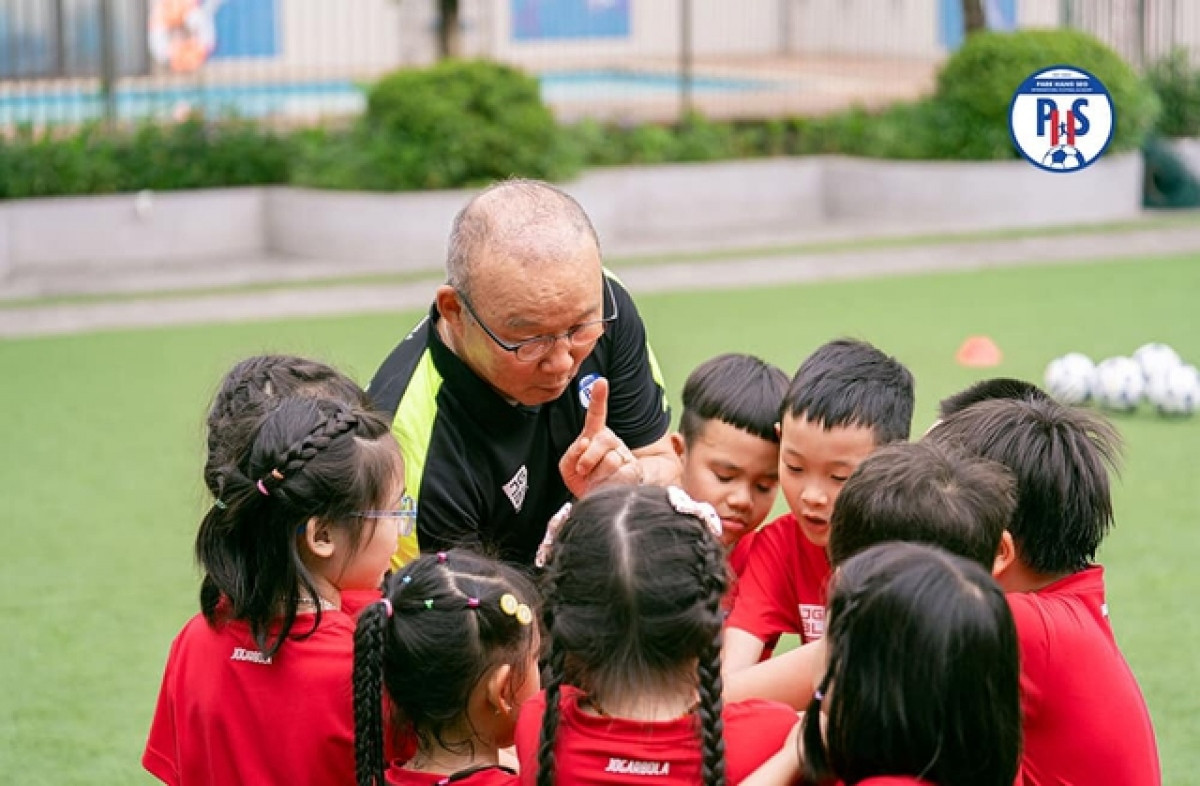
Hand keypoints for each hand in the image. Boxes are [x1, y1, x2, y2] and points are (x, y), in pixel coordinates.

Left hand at [559, 378, 642, 497]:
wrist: (596, 499)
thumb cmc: (582, 479)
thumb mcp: (568, 466)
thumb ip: (572, 453)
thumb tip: (585, 444)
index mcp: (594, 435)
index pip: (597, 414)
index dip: (599, 398)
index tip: (601, 382)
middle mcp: (612, 441)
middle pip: (603, 439)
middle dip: (589, 457)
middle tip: (583, 470)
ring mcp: (624, 454)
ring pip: (612, 459)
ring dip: (597, 474)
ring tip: (595, 480)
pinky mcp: (633, 470)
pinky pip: (621, 474)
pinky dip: (609, 482)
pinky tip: (606, 485)